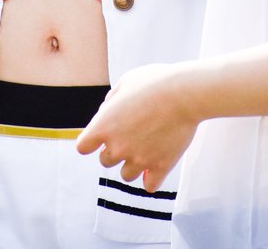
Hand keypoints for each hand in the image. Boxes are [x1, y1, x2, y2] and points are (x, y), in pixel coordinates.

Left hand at [77, 62, 197, 192]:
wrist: (184, 93)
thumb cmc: (154, 82)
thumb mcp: (126, 81)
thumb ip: (111, 100)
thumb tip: (107, 112)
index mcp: (103, 126)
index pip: (83, 147)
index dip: (91, 140)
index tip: (102, 133)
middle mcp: (117, 147)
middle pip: (105, 161)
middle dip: (114, 149)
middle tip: (131, 132)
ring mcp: (139, 160)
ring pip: (126, 175)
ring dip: (133, 164)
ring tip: (146, 146)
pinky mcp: (160, 167)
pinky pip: (150, 186)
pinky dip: (152, 178)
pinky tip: (157, 164)